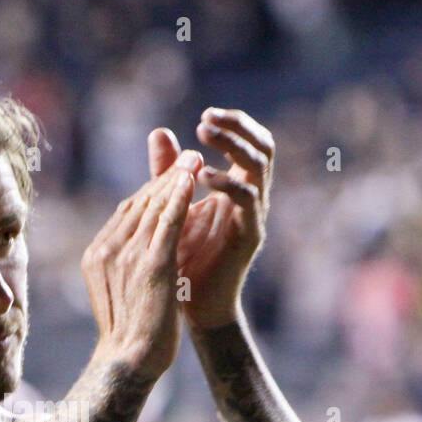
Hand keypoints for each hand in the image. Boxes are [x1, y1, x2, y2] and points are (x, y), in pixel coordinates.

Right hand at [81, 152, 200, 378]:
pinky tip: (193, 180)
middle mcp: (107, 249)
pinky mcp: (151, 264)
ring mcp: (127, 256)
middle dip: (165, 177)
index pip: (125, 212)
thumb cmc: (130, 334)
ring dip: (176, 178)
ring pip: (153, 206)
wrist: (129, 362)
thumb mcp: (123, 290)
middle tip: (188, 156)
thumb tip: (142, 247)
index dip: (151, 191)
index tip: (172, 175)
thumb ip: (128, 263)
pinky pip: (167, 221)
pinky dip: (180, 197)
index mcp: (97, 255)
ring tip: (195, 158)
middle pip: (138, 203)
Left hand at [148, 108, 273, 328]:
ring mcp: (254, 216)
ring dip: (234, 145)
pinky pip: (248, 201)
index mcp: (237, 187)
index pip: (249, 142)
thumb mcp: (173, 206)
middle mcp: (252, 198)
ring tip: (204, 135)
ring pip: (260, 167)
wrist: (193, 306)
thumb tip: (159, 131)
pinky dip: (228, 183)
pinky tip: (204, 177)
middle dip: (237, 127)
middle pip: (262, 147)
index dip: (233, 123)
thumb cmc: (184, 258)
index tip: (205, 115)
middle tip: (206, 118)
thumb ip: (168, 171)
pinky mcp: (250, 236)